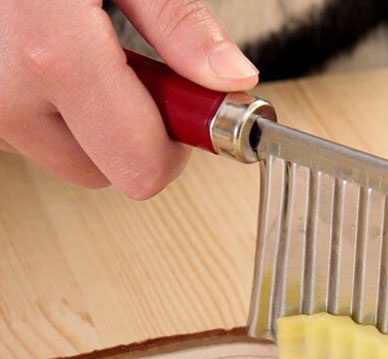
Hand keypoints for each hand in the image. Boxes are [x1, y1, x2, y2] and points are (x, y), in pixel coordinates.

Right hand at [0, 0, 257, 198]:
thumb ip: (178, 24)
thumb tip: (232, 81)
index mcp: (52, 56)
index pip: (141, 167)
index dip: (175, 150)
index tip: (185, 114)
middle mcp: (7, 98)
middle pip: (107, 172)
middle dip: (132, 135)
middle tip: (133, 74)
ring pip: (68, 158)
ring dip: (89, 125)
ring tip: (78, 54)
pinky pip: (31, 138)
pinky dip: (51, 111)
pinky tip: (46, 60)